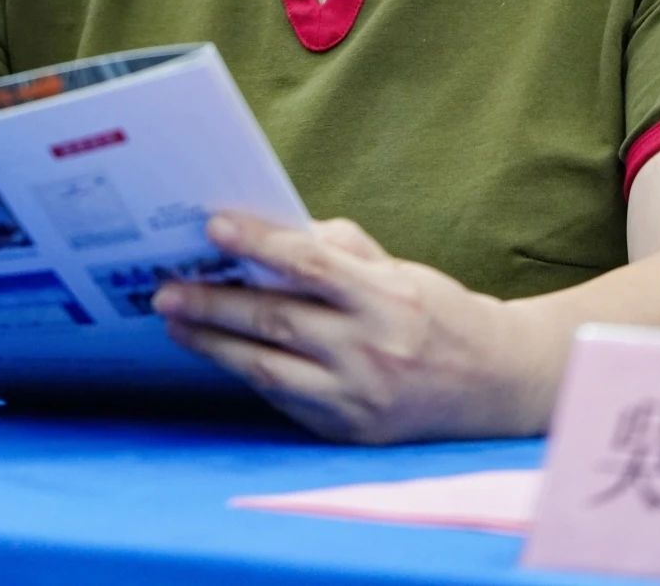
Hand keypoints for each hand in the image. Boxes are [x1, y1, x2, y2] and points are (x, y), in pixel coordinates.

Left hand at [151, 213, 526, 443]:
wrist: (493, 383)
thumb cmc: (435, 311)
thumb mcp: (398, 268)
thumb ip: (340, 248)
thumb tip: (277, 231)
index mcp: (386, 298)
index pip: (310, 264)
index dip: (258, 244)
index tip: (214, 227)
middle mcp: (371, 351)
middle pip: (277, 321)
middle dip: (214, 303)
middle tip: (166, 289)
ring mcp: (358, 398)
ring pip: (269, 369)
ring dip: (214, 344)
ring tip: (177, 322)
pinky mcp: (348, 433)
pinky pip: (285, 401)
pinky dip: (249, 374)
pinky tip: (221, 353)